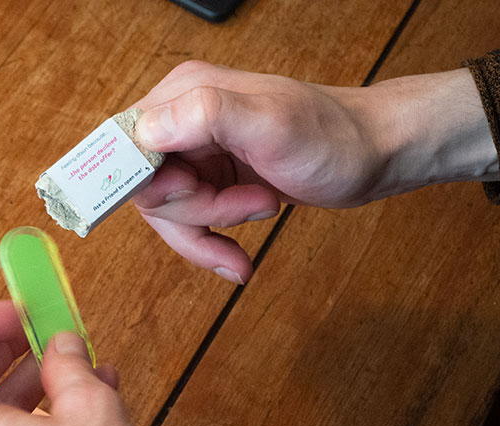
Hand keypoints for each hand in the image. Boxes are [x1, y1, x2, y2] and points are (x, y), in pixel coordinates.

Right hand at [132, 62, 497, 282]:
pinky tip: (237, 257)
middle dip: (195, 211)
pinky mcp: (209, 178)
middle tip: (247, 204)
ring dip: (210, 228)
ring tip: (262, 210)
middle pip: (146, 188)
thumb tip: (145, 130)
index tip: (189, 194)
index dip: (146, 183)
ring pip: (166, 213)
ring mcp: (195, 151)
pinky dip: (212, 244)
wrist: (373, 157)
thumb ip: (206, 115)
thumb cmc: (334, 138)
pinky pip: (188, 223)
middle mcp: (181, 119)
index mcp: (184, 94)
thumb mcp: (272, 124)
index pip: (127, 146)